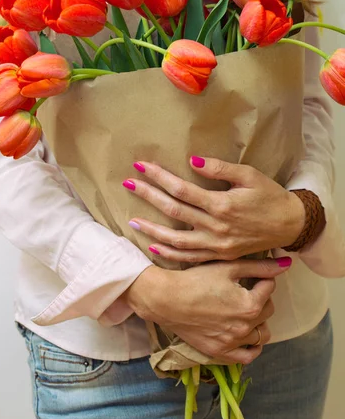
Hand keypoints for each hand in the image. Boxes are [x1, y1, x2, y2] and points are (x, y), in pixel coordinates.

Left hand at [124, 157, 304, 261]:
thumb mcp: (249, 175)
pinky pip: (189, 258)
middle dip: (148, 196)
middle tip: (128, 184)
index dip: (159, 177)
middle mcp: (216, 227)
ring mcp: (216, 245)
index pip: (182, 189)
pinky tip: (153, 245)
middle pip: (174, 211)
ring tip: (132, 220)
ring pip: (176, 240)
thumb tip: (192, 160)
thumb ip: (220, 168)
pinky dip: (169, 253)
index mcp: (222, 204)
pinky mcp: (219, 256)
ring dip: (152, 230)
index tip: (141, 166)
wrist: (289, 225)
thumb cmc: (269, 196)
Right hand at [124, 257, 291, 363]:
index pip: (269, 288)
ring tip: (243, 310)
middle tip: (243, 289)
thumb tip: (287, 264)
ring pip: (261, 334)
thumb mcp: (228, 267)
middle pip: (267, 310)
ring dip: (258, 321)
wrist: (166, 299)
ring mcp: (233, 343)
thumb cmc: (196, 279)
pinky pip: (247, 356)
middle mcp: (245, 327)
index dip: (260, 278)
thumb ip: (260, 267)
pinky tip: (245, 334)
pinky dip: (251, 347)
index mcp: (251, 305)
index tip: (249, 274)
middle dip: (260, 297)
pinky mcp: (220, 353)